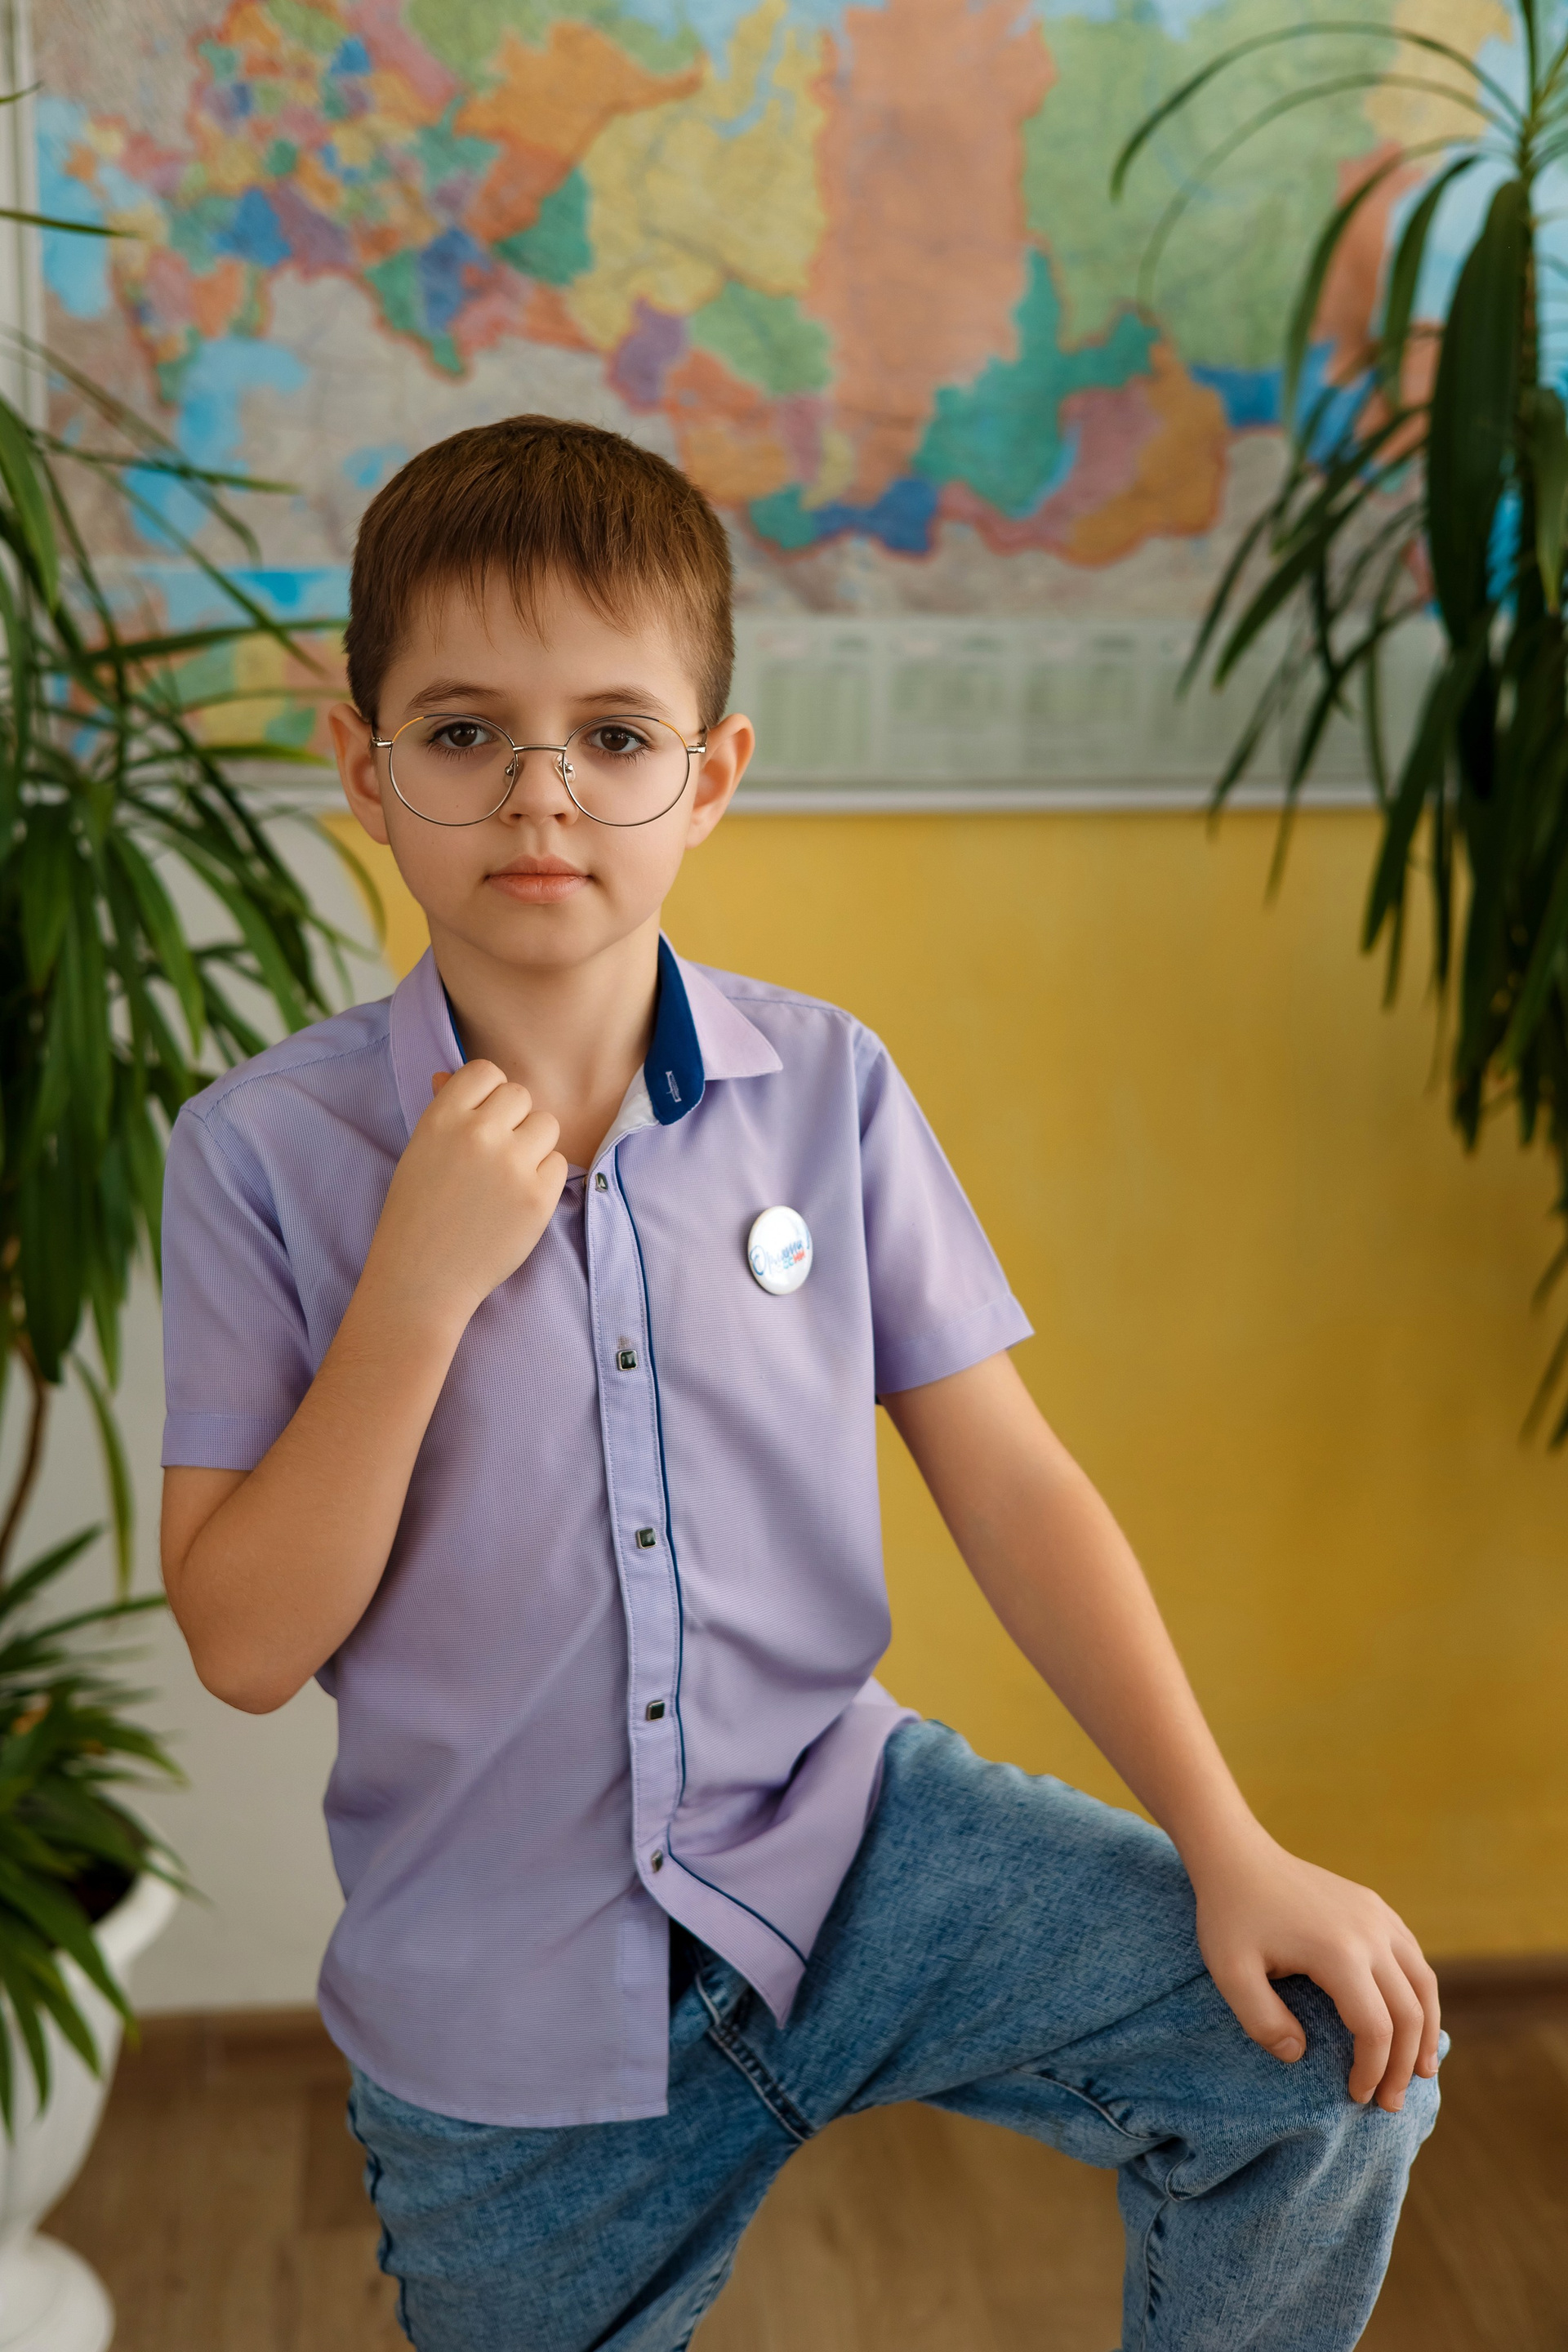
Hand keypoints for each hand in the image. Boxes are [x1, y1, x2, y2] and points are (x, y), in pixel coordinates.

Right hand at [362, 1062, 567, 1326]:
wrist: (422, 1277)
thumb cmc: (417, 1213)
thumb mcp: (420, 1152)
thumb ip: (444, 1111)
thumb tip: (450, 1075)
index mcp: (442, 1117)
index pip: (486, 1071)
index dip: (488, 1095)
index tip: (481, 1121)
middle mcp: (478, 1133)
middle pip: (521, 1095)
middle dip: (513, 1120)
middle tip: (494, 1156)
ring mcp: (511, 1164)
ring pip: (546, 1125)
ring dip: (534, 1146)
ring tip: (507, 1177)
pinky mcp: (538, 1196)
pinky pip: (560, 1163)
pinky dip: (545, 1179)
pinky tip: (517, 1199)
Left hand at [1190, 1822, 1440, 2111]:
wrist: (1235, 1854)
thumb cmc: (1229, 1914)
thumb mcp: (1229, 1973)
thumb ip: (1262, 2022)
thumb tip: (1300, 2056)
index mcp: (1339, 1953)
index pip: (1375, 2028)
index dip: (1372, 2070)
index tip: (1356, 2097)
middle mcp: (1370, 1933)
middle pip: (1409, 2012)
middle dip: (1404, 2064)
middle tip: (1391, 2103)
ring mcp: (1377, 1915)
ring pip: (1423, 1983)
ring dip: (1426, 2031)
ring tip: (1421, 2070)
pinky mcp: (1375, 1906)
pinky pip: (1412, 1956)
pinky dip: (1420, 1994)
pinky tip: (1411, 2018)